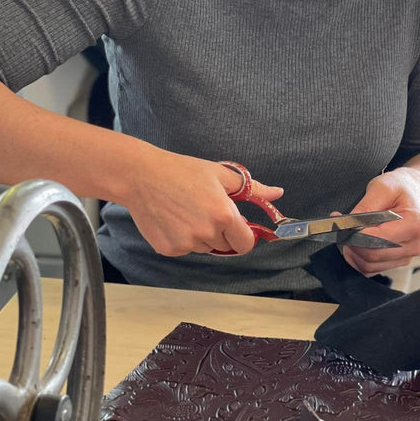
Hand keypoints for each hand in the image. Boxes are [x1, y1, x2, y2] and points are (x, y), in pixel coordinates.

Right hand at [126, 148, 282, 255]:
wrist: (141, 176)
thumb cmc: (182, 171)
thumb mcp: (221, 175)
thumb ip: (252, 189)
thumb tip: (277, 193)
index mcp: (223, 215)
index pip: (245, 243)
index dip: (244, 235)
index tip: (237, 226)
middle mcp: (206, 233)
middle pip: (225, 246)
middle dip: (222, 232)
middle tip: (206, 210)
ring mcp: (186, 244)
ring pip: (204, 248)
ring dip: (202, 236)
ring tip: (187, 211)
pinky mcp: (168, 249)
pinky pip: (185, 249)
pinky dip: (182, 238)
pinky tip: (173, 218)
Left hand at [341, 169, 419, 275]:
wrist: (411, 194)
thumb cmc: (398, 189)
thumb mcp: (381, 187)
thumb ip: (365, 207)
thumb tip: (348, 225)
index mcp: (413, 225)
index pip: (377, 240)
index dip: (354, 234)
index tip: (341, 224)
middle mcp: (414, 245)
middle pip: (372, 256)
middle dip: (351, 243)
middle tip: (341, 228)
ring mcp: (406, 256)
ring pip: (369, 266)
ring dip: (353, 252)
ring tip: (349, 233)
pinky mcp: (397, 262)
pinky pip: (371, 269)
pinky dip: (358, 258)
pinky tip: (356, 242)